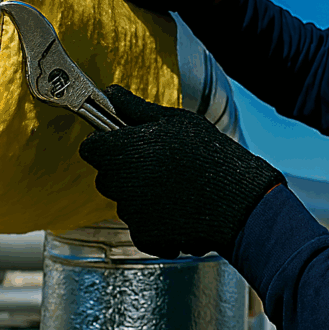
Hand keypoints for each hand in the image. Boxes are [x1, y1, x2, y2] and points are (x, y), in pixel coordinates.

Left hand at [79, 85, 284, 258]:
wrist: (238, 202)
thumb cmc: (210, 156)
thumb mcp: (176, 121)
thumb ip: (135, 108)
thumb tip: (111, 93)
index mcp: (121, 149)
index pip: (90, 148)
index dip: (106, 143)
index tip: (123, 141)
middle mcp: (119, 183)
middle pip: (107, 175)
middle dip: (126, 169)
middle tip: (159, 162)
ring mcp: (130, 213)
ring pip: (125, 201)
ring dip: (142, 195)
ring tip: (177, 186)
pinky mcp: (144, 236)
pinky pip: (140, 226)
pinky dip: (155, 221)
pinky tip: (180, 208)